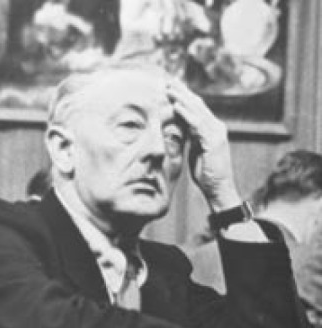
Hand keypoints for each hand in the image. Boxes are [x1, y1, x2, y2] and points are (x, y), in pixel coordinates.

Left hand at [166, 80, 239, 211]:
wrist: (218, 189)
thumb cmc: (206, 172)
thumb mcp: (194, 150)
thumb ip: (189, 136)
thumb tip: (178, 126)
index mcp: (212, 128)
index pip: (197, 107)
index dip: (184, 96)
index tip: (170, 86)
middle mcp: (216, 127)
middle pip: (197, 104)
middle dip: (182, 92)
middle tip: (168, 80)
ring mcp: (216, 133)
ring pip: (197, 110)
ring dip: (182, 98)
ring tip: (168, 89)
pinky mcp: (213, 141)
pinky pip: (198, 124)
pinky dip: (186, 114)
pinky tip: (176, 106)